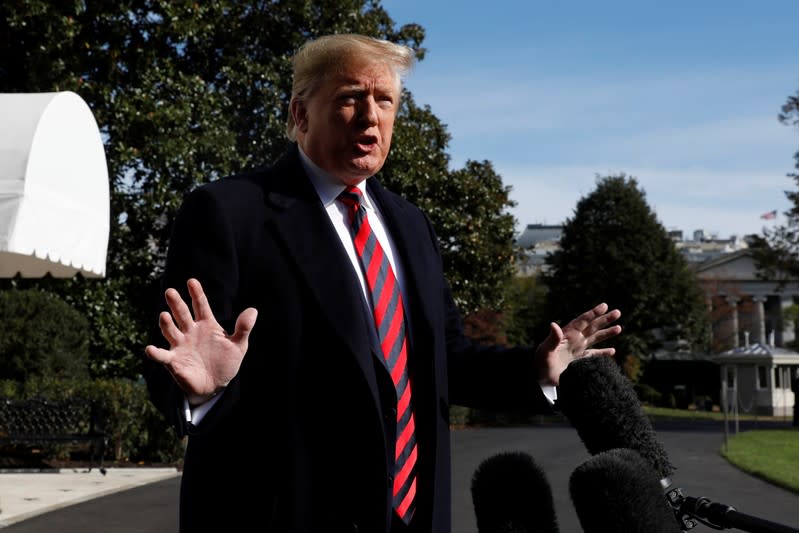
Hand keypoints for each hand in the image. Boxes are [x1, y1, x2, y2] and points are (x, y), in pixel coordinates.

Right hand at [144, 278, 257, 405]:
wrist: (216, 385)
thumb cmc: (226, 362)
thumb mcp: (238, 345)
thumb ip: (243, 328)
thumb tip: (253, 310)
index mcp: (206, 325)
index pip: (201, 305)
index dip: (196, 294)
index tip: (192, 281)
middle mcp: (190, 332)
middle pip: (182, 314)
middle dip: (176, 303)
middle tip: (170, 291)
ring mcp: (180, 345)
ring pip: (171, 331)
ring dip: (166, 324)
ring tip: (164, 315)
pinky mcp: (174, 361)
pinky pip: (162, 356)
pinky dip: (155, 353)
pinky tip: (150, 349)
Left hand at [535, 302, 620, 385]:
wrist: (540, 376)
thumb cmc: (540, 361)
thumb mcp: (545, 350)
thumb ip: (552, 338)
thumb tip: (553, 324)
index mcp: (567, 335)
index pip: (582, 321)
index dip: (593, 313)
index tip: (604, 306)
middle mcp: (575, 339)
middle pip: (592, 327)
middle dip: (604, 319)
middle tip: (617, 312)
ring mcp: (578, 349)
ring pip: (595, 339)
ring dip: (607, 333)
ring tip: (619, 328)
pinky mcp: (580, 361)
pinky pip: (594, 355)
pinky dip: (603, 353)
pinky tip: (612, 351)